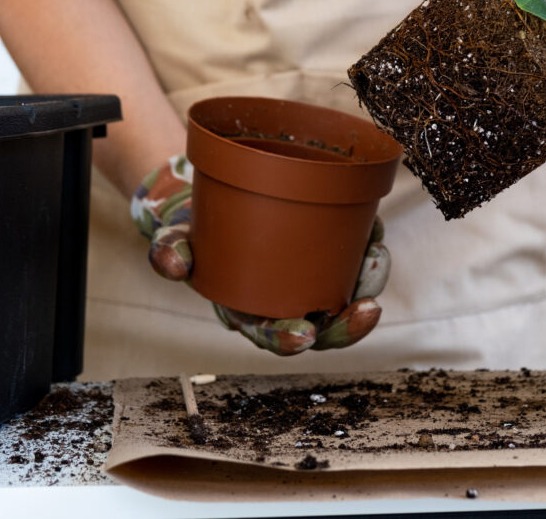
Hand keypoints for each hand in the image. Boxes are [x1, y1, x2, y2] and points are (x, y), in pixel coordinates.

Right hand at [130, 155, 388, 354]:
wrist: (209, 203)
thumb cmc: (192, 231)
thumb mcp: (172, 239)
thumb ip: (169, 251)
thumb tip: (173, 263)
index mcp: (250, 312)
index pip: (275, 338)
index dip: (291, 342)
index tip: (304, 335)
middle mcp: (285, 302)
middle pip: (324, 327)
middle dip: (349, 324)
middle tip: (368, 308)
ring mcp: (309, 278)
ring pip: (347, 293)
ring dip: (368, 282)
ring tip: (376, 255)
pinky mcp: (326, 250)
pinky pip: (353, 257)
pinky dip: (366, 245)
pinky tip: (373, 230)